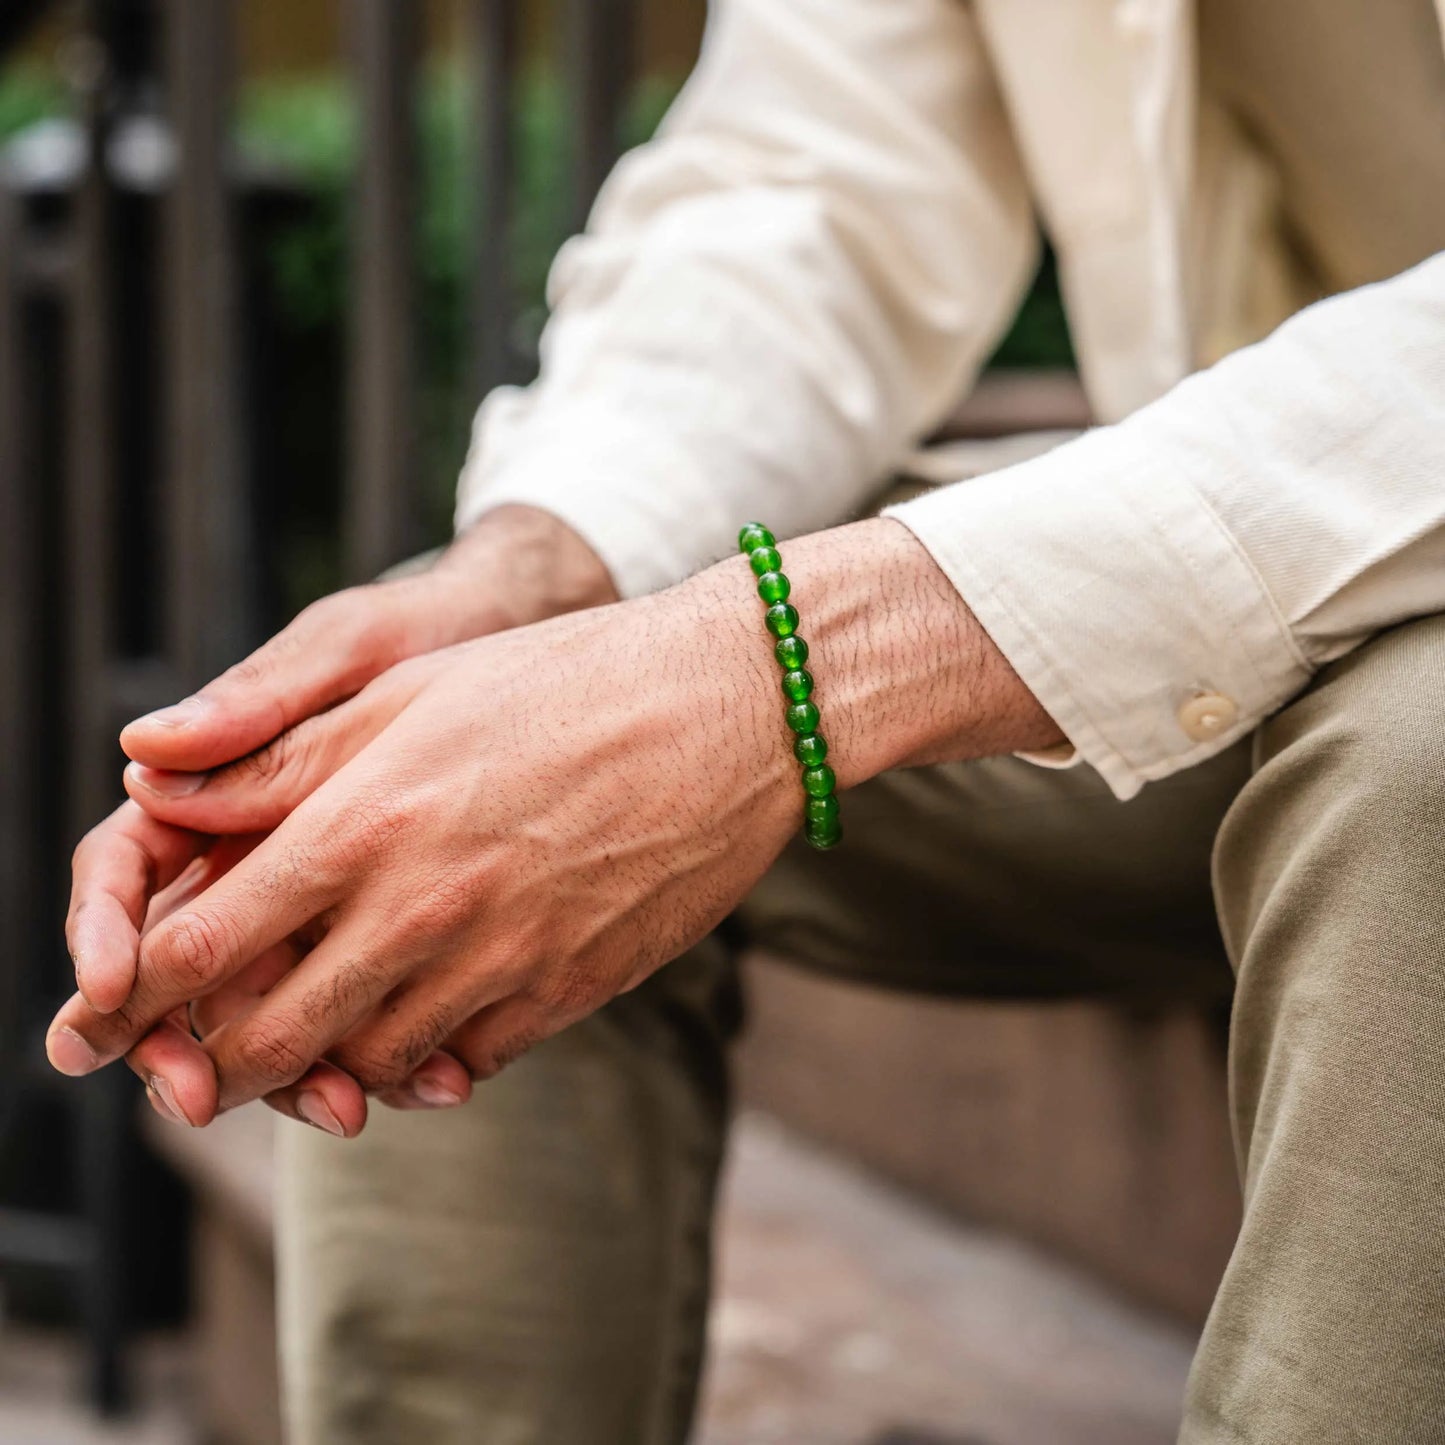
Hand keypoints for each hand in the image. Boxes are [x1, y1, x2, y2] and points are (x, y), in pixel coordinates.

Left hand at [51, 567, 796, 1124]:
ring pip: (361, 1065)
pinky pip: (460, 1066)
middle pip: (267, 1035)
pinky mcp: (567, 994)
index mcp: (363, 820)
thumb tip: (149, 779)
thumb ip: (279, 754)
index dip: (140, 988)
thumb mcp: (413, 687)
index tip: (121, 999)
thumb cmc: (566, 680)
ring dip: (320, 1064)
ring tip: (315, 1032)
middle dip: (212, 1056)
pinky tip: (422, 1023)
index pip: (202, 944)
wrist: (731, 712)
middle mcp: (421, 907)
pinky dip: (421, 1063)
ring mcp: (499, 962)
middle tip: (201, 1045)